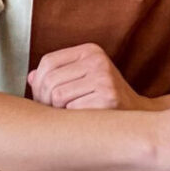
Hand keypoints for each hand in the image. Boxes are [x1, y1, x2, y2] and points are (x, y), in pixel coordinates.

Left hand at [28, 43, 146, 110]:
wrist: (139, 115)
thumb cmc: (106, 98)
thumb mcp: (84, 78)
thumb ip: (59, 74)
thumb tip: (30, 77)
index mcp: (90, 51)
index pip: (48, 62)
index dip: (38, 82)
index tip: (41, 97)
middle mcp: (98, 60)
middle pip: (50, 80)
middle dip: (44, 99)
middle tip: (50, 111)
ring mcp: (104, 78)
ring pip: (57, 96)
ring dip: (56, 111)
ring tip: (65, 115)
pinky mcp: (108, 98)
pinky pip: (71, 110)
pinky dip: (71, 118)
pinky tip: (81, 119)